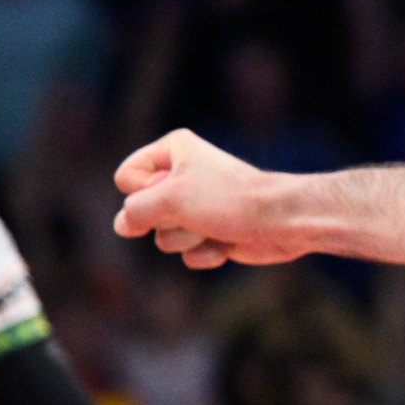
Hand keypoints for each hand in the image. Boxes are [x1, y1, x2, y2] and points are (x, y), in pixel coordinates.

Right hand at [112, 129, 291, 268]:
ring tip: (215, 227)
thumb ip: (135, 211)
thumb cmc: (228, 199)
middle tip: (199, 210)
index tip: (175, 189)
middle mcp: (183, 176)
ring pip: (164, 237)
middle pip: (143, 211)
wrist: (281, 222)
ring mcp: (196, 208)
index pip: (127, 178)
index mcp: (174, 151)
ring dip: (189, 238)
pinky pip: (187, 254)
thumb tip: (123, 225)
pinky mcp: (210, 233)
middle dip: (169, 220)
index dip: (143, 192)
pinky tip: (226, 243)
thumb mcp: (170, 198)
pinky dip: (205, 253)